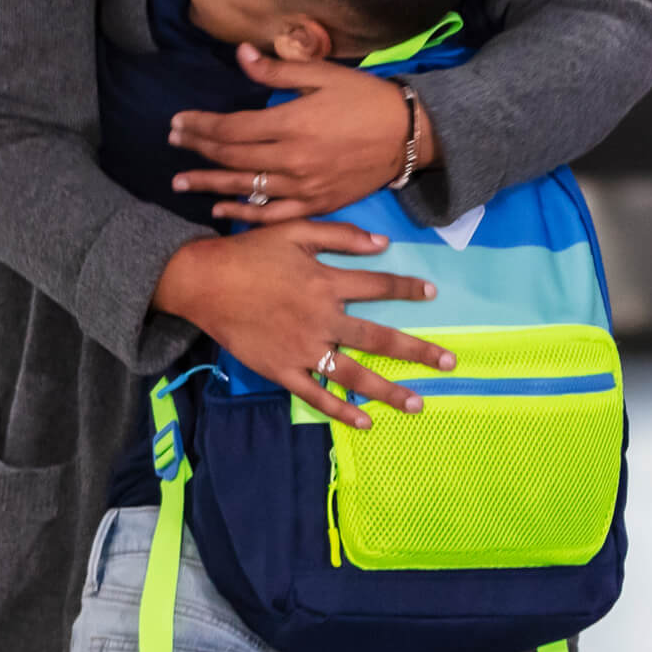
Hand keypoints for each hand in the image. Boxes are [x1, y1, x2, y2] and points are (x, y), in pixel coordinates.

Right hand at [151, 220, 456, 427]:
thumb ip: (340, 236)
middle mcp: (321, 318)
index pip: (379, 287)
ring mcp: (302, 348)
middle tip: (449, 363)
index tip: (431, 295)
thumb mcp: (294, 230)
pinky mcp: (282, 369)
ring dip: (389, 390)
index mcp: (326, 282)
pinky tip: (366, 421)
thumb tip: (382, 243)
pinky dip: (342, 409)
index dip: (407, 289)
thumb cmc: (250, 252)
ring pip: (354, 374)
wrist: (203, 281)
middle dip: (418, 351)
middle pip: (379, 338)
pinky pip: (317, 393)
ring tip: (418, 404)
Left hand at [169, 45, 434, 223]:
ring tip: (181, 182)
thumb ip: (278, 71)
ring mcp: (303, 186)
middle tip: (173, 144)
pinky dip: (244, 214)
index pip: (231, 128)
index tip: (178, 122)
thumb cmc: (366, 99)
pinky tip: (221, 211)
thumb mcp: (324, 74)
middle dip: (198, 149)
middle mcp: (292, 159)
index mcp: (291, 124)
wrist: (409, 136)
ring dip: (210, 184)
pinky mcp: (316, 204)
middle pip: (232, 156)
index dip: (200, 125)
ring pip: (246, 187)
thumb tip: (241, 55)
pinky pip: (272, 215)